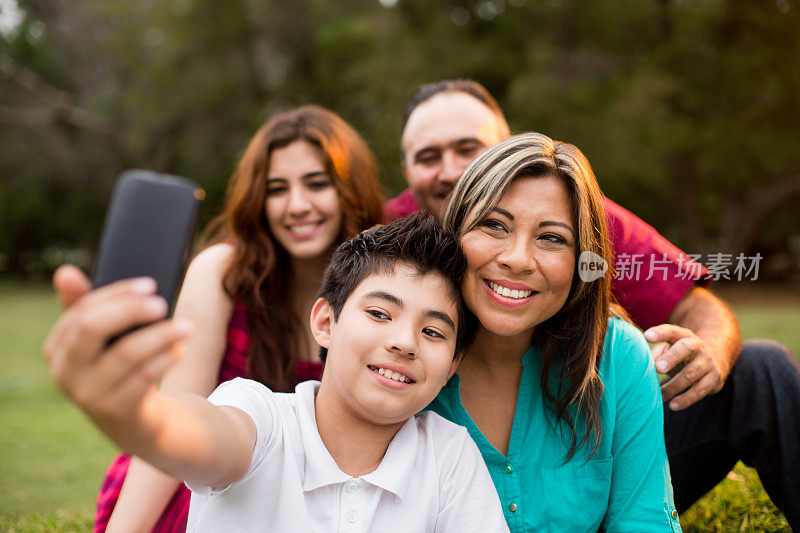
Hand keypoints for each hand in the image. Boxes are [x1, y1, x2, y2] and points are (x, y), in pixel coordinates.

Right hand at [43, 271, 192, 425]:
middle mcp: (65, 371)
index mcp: (58, 347)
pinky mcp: (115, 411)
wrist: (135, 421)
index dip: (117, 294)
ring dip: (161, 335)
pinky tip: (179, 351)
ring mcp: (88, 394)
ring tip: (186, 327)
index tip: (150, 285)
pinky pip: (142, 378)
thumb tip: (65, 272)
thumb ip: (88, 307)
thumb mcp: (104, 340)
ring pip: (125, 353)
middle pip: (92, 327)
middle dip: (130, 310)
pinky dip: (164, 360)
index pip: (82, 310)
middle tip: (162, 303)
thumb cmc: (118, 367)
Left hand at [644, 324, 730, 410]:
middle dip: (672, 357)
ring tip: (659, 394)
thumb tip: (647, 363)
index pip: (671, 331)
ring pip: (692, 373)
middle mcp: (697, 346)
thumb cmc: (681, 354)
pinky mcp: (715, 379)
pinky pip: (700, 390)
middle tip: (658, 368)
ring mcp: (708, 362)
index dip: (660, 333)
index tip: (647, 336)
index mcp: (683, 336)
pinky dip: (686, 399)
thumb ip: (657, 353)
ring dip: (674, 385)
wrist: (715, 358)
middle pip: (685, 348)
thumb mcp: (670, 348)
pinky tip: (673, 405)